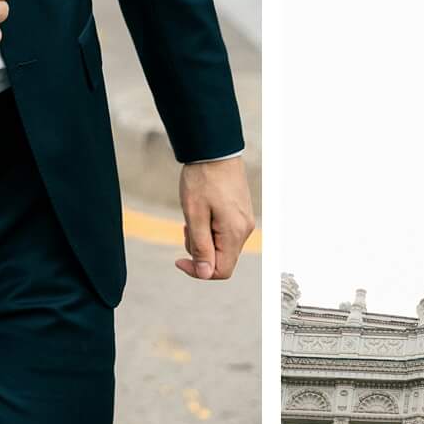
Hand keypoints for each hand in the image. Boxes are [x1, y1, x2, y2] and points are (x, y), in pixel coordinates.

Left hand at [176, 158, 254, 280]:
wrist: (214, 149)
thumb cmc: (202, 179)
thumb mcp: (194, 215)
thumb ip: (201, 247)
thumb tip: (205, 273)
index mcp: (234, 233)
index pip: (221, 271)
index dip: (198, 271)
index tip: (178, 259)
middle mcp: (244, 229)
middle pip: (222, 259)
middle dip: (200, 251)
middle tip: (186, 228)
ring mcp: (244, 220)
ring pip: (222, 245)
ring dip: (204, 238)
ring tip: (193, 216)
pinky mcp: (241, 212)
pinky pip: (226, 232)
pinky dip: (211, 229)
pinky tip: (202, 211)